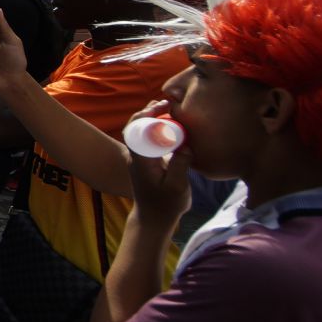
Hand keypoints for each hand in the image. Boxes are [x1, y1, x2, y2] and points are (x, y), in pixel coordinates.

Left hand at [124, 102, 191, 224]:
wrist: (154, 219)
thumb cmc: (165, 204)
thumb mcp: (176, 186)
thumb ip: (179, 166)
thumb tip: (186, 145)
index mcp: (141, 159)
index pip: (135, 130)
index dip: (146, 115)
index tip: (163, 107)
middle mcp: (137, 155)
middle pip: (136, 126)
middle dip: (149, 112)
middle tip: (168, 103)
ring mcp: (142, 158)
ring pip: (142, 131)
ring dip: (153, 118)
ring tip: (169, 108)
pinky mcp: (149, 161)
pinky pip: (150, 139)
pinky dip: (158, 129)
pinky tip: (172, 125)